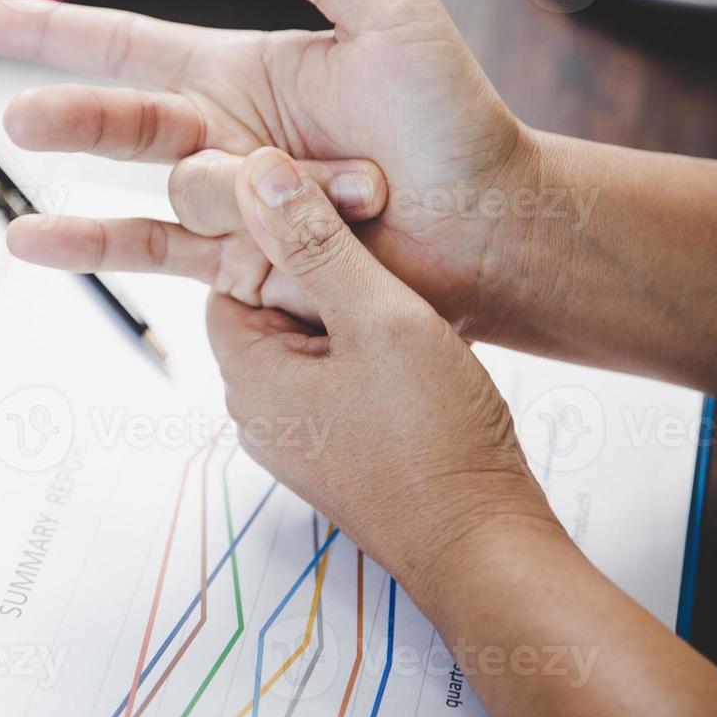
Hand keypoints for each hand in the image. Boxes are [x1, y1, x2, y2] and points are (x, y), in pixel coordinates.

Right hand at [0, 0, 541, 335]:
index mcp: (244, 73)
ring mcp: (230, 205)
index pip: (129, 47)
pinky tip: (31, 242)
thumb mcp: (392, 17)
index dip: (59, 35)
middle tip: (23, 115)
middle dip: (70, 117)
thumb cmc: (456, 120)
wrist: (495, 224)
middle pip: (119, 121)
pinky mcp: (242, 265)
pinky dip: (93, 249)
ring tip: (279, 192)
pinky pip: (157, 254)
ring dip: (233, 193)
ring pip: (173, 191)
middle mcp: (222, 138)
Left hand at [208, 147, 556, 589]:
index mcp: (249, 378)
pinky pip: (339, 378)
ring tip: (408, 308)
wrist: (485, 543)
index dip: (282, 241)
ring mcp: (300, 437)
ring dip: (354, 315)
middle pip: (272, 307)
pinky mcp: (339, 451)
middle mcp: (260, 413)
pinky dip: (371, 354)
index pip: (232, 276)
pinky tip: (419, 348)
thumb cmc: (434, 443)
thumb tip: (259, 172)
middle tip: (383, 265)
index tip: (337, 224)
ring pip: (312, 341)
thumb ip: (317, 241)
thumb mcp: (378, 318)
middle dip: (324, 276)